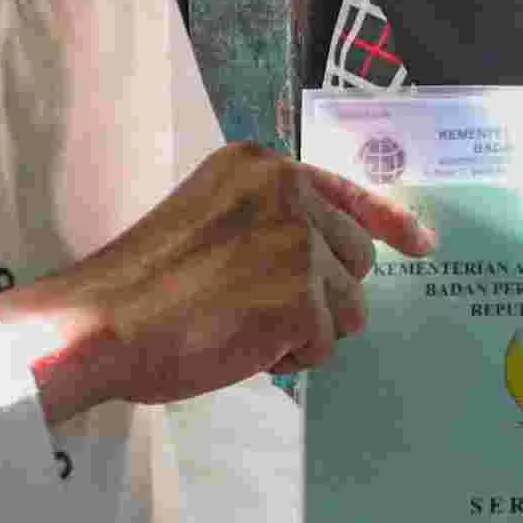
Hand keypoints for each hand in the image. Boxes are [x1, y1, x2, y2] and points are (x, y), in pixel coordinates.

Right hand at [0, 143, 434, 420]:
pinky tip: (241, 345)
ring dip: (307, 329)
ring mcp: (299, 243)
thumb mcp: (211, 219)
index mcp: (261, 167)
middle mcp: (288, 192)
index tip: (422, 244)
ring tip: (242, 327)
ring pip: (350, 305)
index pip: (346, 191)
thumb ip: (268, 222)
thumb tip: (335, 260)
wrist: (99, 323)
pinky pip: (326, 342)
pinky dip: (290, 356)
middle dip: (325, 293)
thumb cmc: (141, 285)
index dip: (390, 221)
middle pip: (356, 256)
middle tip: (262, 312)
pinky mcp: (302, 296)